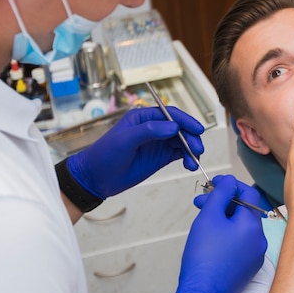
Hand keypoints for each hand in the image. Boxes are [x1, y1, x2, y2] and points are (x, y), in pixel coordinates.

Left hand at [66, 106, 203, 198]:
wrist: (96, 178)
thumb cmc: (105, 154)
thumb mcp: (125, 140)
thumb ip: (149, 131)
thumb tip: (174, 127)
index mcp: (144, 117)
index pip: (171, 114)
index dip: (186, 121)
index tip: (197, 130)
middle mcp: (154, 128)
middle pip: (180, 128)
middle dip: (191, 137)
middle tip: (197, 150)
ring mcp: (158, 143)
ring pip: (182, 142)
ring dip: (191, 150)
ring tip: (192, 162)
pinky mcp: (160, 157)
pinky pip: (179, 154)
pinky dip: (187, 158)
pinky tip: (189, 165)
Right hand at [168, 174, 266, 292]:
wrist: (202, 292)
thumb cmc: (204, 258)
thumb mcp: (209, 216)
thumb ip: (221, 193)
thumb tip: (230, 181)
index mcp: (253, 225)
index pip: (248, 193)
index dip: (230, 185)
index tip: (215, 183)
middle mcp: (259, 240)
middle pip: (244, 210)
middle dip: (223, 202)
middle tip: (203, 200)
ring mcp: (255, 255)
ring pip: (241, 227)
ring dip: (224, 218)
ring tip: (204, 219)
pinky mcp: (248, 266)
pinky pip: (240, 242)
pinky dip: (227, 234)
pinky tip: (211, 236)